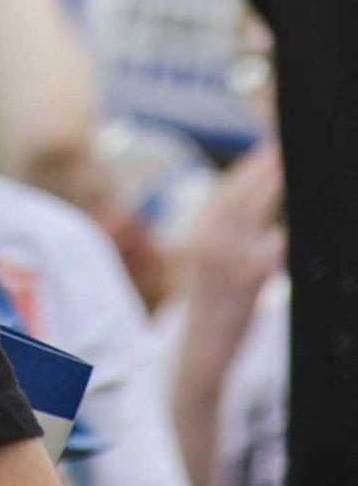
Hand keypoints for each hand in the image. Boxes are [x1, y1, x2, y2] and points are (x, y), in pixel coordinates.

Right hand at [178, 137, 285, 350]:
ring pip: (252, 212)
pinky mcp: (250, 276)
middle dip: (259, 169)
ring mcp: (229, 256)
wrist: (205, 337)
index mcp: (198, 230)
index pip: (224, 190)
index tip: (264, 150)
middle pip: (238, 195)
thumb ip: (225, 225)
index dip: (246, 169)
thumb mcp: (207, 252)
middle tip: (278, 148)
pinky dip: (281, 231)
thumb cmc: (211, 293)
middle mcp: (209, 239)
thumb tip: (252, 195)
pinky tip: (288, 223)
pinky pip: (271, 245)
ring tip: (284, 168)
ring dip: (270, 188)